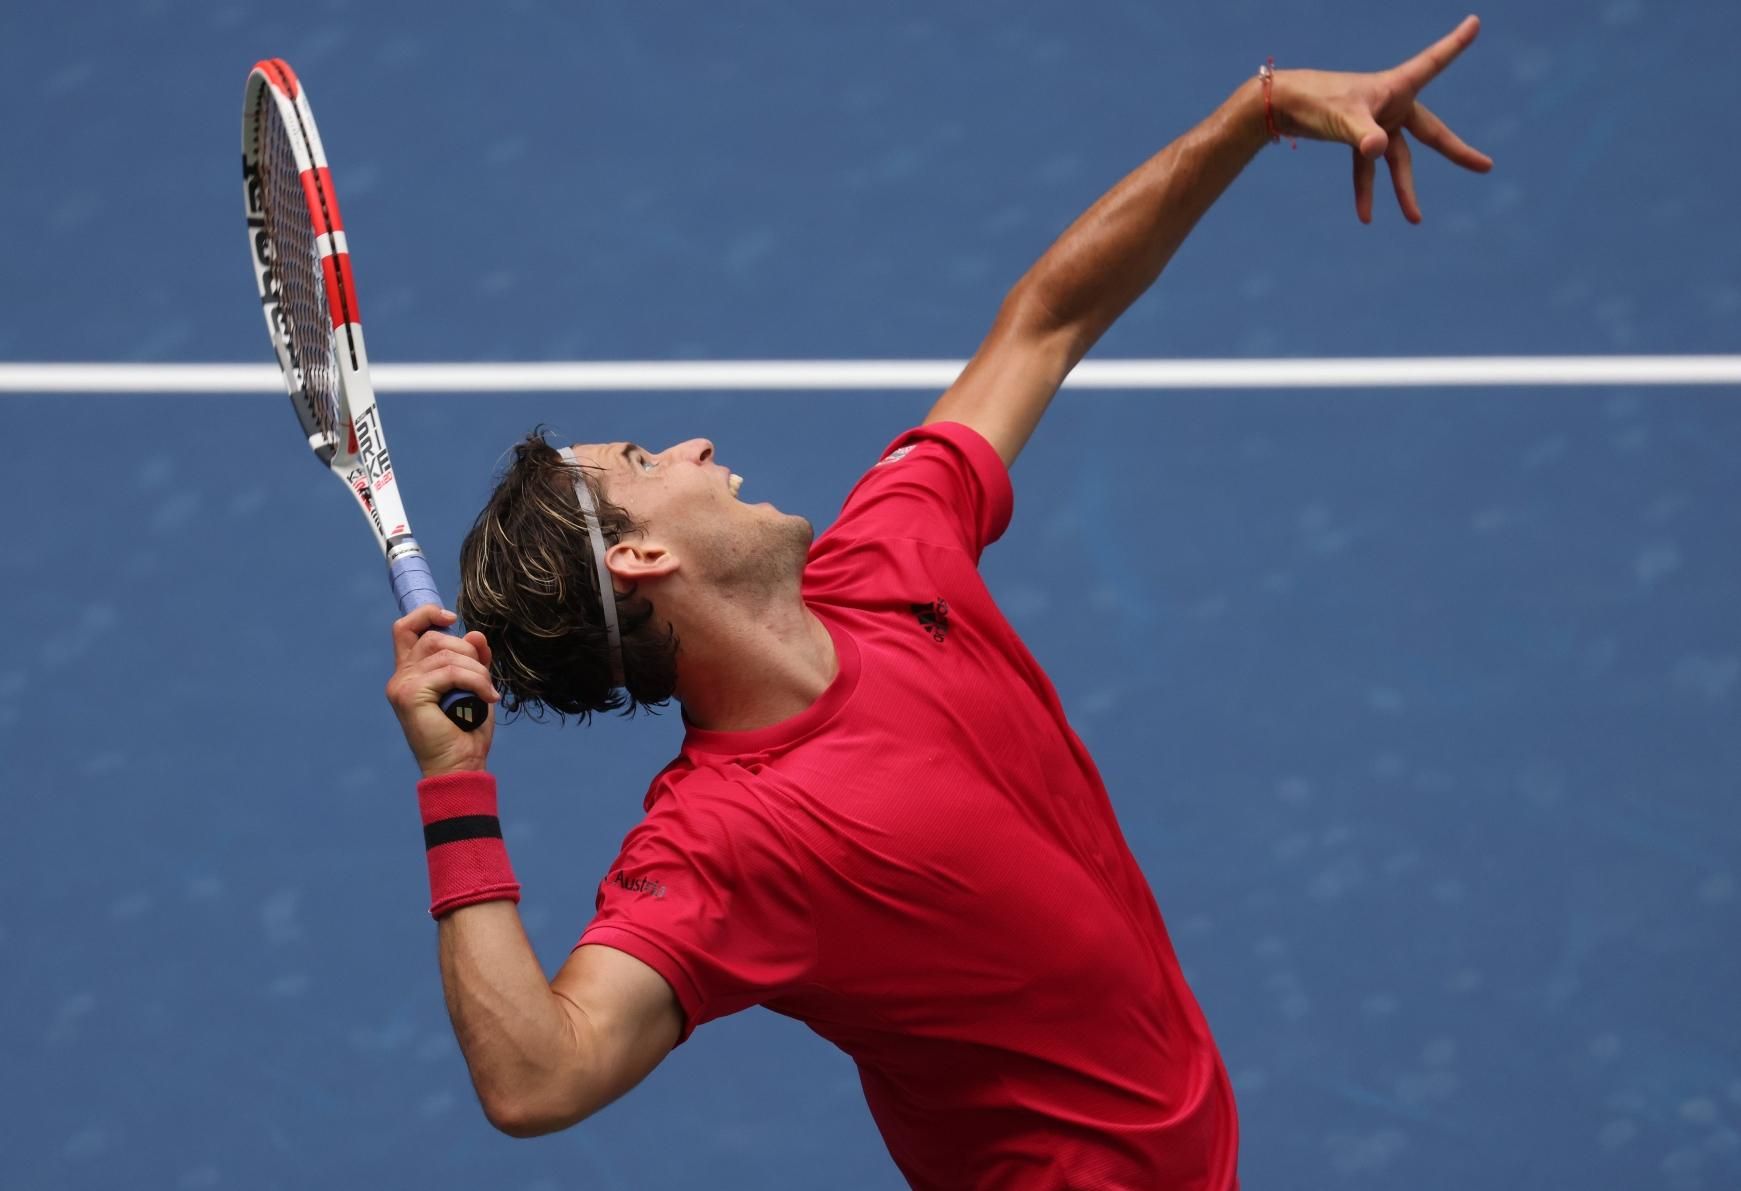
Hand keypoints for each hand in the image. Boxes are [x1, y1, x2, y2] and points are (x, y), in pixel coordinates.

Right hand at [385, 605, 498, 777]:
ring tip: (488, 693)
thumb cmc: (467, 732)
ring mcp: (403, 686)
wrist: (460, 767)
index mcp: (410, 673)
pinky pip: (451, 672)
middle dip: (467, 650)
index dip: (427, 614)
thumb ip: (473, 661)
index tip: (451, 617)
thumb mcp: (475, 687)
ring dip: (477, 670)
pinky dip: (476, 681)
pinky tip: (488, 698)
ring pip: (446, 654)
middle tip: (484, 677)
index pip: (405, 628)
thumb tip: (475, 635)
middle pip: (433, 637)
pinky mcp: (411, 696)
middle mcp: (400, 677)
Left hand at [1271, 15, 1493, 222]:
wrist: (1280, 107)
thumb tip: (1379, 150)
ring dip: (1402, 188)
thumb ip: (1363, 134)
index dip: (1455, 44)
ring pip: (1398, 159)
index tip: (1474, 21)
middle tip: (1485, 166)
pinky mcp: (1358, 138)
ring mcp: (1376, 123)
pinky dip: (1366, 190)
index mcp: (1394, 88)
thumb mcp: (1341, 118)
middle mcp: (1391, 104)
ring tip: (1414, 219)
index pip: (1433, 63)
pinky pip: (1368, 168)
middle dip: (1455, 152)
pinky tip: (1365, 216)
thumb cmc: (1314, 102)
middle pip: (1430, 132)